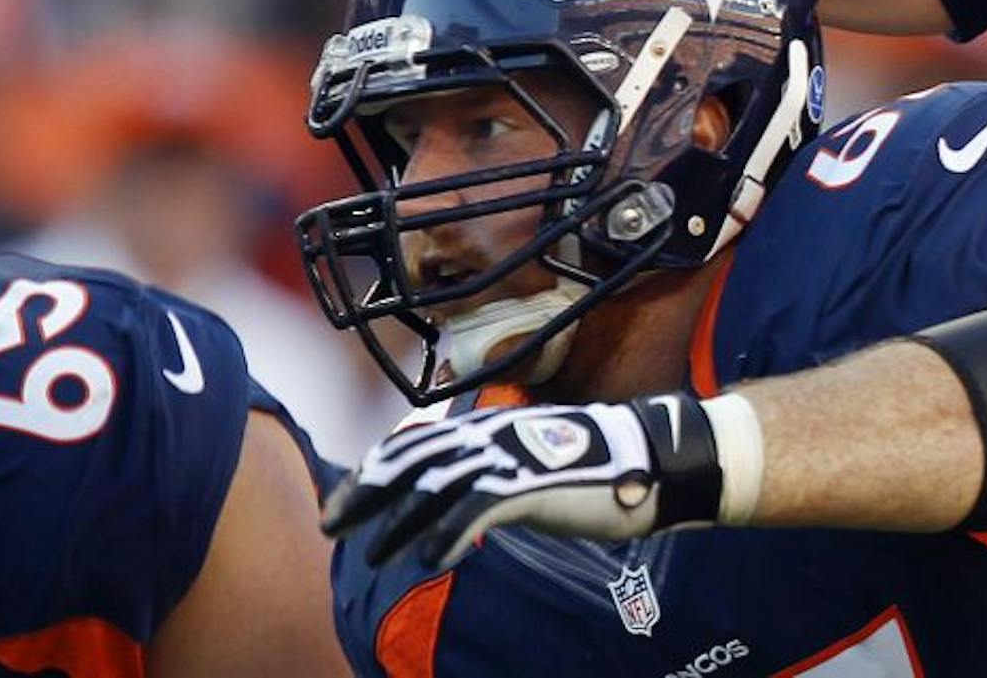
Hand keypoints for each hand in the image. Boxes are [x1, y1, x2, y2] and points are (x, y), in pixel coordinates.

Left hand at [323, 392, 721, 567]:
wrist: (653, 461)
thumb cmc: (594, 468)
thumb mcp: (529, 465)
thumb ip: (489, 475)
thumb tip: (452, 501)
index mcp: (488, 427)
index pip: (413, 443)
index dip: (372, 472)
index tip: (342, 504)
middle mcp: (493, 434)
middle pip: (413, 459)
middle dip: (368, 493)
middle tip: (333, 526)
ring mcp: (514, 456)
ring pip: (438, 484)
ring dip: (400, 522)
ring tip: (375, 554)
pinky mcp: (536, 482)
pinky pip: (480, 506)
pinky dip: (449, 533)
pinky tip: (430, 559)